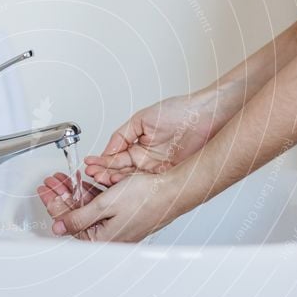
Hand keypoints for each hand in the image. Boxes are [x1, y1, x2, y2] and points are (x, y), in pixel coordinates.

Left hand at [47, 172, 182, 242]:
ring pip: (88, 207)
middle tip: (50, 183)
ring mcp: (117, 224)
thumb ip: (79, 217)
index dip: (54, 204)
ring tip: (63, 179)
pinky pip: (101, 204)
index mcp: (104, 238)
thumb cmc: (148, 198)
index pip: (69, 222)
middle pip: (76, 214)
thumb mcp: (105, 205)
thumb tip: (59, 228)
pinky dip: (90, 192)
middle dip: (61, 195)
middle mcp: (110, 235)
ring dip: (74, 192)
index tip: (45, 191)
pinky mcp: (124, 214)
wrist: (173, 190)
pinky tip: (83, 182)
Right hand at [85, 90, 218, 185]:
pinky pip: (149, 184)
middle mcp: (147, 160)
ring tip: (103, 179)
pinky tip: (124, 185)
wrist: (207, 115)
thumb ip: (122, 135)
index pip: (115, 158)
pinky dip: (136, 185)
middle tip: (92, 175)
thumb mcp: (142, 119)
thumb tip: (107, 149)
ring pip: (132, 180)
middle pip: (121, 172)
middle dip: (105, 173)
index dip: (102, 162)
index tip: (89, 165)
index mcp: (139, 146)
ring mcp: (158, 170)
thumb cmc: (181, 111)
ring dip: (116, 181)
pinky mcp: (170, 176)